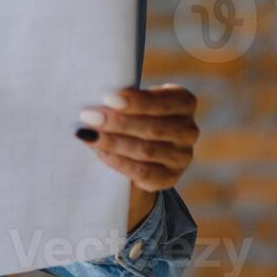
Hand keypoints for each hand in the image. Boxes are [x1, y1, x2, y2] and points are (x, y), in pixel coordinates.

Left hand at [75, 83, 198, 192]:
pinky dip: (119, 162)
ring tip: (88, 135)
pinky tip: (100, 153)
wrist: (140, 143)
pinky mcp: (170, 177)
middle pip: (152, 128)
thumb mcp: (135, 99)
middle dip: (117, 123)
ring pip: (146, 151)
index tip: (107, 99)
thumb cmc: (133, 111)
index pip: (161, 102)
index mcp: (184, 102)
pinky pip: (144, 172)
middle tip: (88, 117)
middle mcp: (188, 130)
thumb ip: (123, 99)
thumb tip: (95, 103)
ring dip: (113, 143)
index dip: (135, 101)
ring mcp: (182, 156)